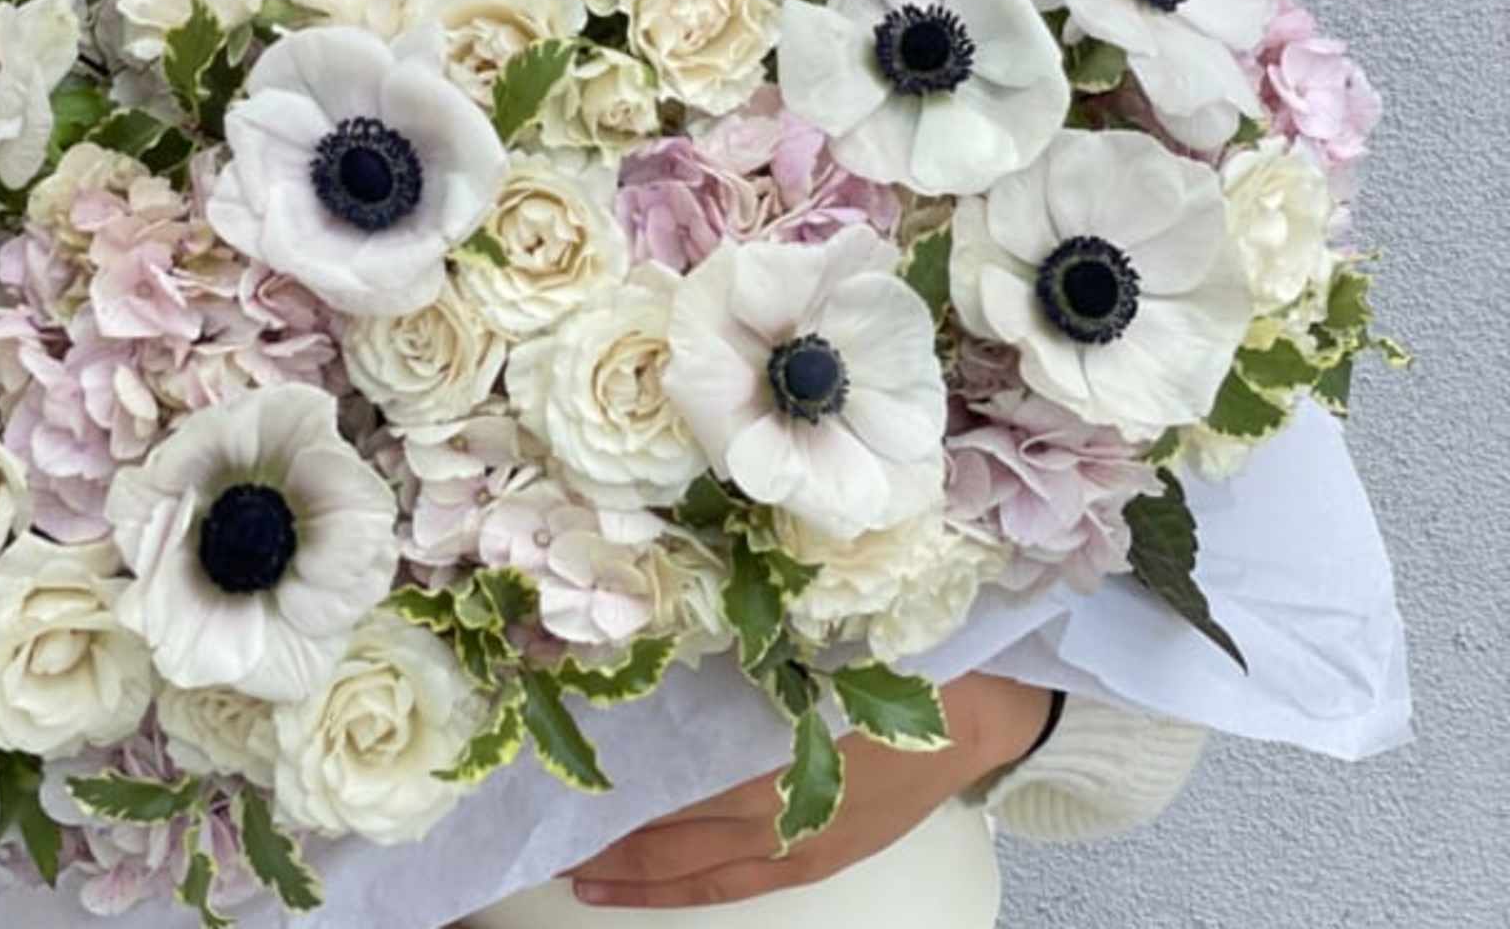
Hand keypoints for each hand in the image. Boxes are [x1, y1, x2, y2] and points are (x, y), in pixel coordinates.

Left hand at [559, 672, 1053, 910]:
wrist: (975, 717)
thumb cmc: (896, 664)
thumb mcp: (818, 642)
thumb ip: (750, 649)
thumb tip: (668, 630)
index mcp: (774, 743)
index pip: (674, 773)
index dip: (615, 776)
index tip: (559, 766)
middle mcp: (775, 805)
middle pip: (670, 828)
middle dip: (606, 832)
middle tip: (545, 823)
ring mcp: (794, 842)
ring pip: (691, 869)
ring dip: (630, 872)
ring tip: (572, 868)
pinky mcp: (812, 859)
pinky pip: (729, 886)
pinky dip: (677, 890)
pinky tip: (637, 890)